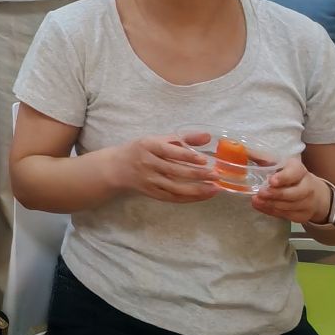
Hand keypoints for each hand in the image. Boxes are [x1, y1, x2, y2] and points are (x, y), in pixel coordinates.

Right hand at [106, 133, 221, 203]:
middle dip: (198, 174)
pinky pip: (173, 198)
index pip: (170, 152)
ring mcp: (149, 181)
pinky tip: (203, 195)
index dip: (187, 156)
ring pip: (176, 188)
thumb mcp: (157, 139)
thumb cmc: (140, 150)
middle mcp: (148, 164)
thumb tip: (208, 137)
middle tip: (217, 175)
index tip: (205, 160)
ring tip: (215, 188)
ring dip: (197, 190)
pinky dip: (190, 198)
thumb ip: (183, 139)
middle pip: (175, 171)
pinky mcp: (152, 193)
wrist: (117, 167)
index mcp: (149, 146)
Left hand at [252, 156, 332, 224]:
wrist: (312, 192)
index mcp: (299, 170)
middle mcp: (308, 186)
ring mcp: (308, 202)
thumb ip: (261, 158)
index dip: (283, 177)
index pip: (295, 173)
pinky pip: (288, 215)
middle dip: (276, 194)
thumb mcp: (278, 164)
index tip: (271, 180)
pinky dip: (273, 211)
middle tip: (261, 193)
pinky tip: (262, 206)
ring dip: (272, 204)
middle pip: (294, 193)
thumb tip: (240, 149)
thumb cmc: (289, 175)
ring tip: (257, 200)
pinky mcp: (303, 215)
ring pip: (290, 206)